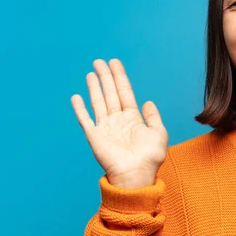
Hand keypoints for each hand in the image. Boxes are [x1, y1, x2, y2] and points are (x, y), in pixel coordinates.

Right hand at [71, 59, 167, 188]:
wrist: (136, 174)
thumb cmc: (150, 157)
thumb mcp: (159, 133)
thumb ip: (153, 116)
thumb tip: (148, 102)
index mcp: (133, 119)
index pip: (125, 93)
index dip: (120, 77)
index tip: (115, 63)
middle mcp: (118, 121)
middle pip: (110, 93)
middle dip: (105, 77)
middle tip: (99, 61)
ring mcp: (105, 128)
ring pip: (99, 102)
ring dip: (94, 87)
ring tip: (91, 72)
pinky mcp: (95, 136)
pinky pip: (85, 120)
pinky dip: (80, 109)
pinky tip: (76, 97)